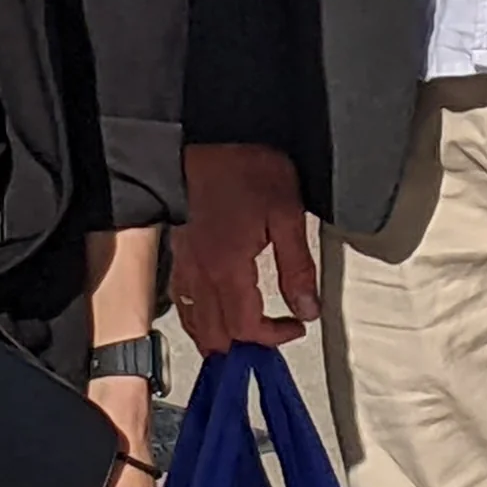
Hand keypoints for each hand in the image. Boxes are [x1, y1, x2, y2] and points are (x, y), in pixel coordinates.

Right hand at [171, 142, 316, 350]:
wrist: (207, 138)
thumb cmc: (245, 169)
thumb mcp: (287, 214)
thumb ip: (298, 267)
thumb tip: (308, 309)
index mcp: (228, 268)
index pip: (246, 328)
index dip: (273, 337)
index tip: (296, 325)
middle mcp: (200, 274)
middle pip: (214, 336)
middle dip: (244, 348)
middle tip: (271, 339)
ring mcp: (184, 265)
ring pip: (194, 323)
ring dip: (219, 338)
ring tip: (246, 336)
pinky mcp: (178, 253)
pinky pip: (182, 300)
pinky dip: (198, 318)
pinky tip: (214, 311)